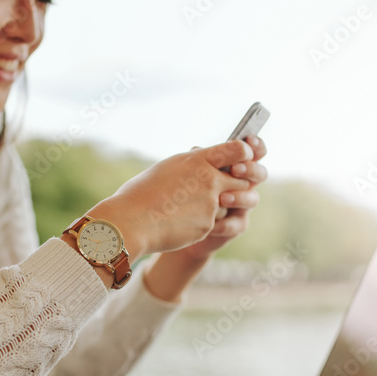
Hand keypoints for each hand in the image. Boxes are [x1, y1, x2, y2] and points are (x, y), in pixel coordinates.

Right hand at [83, 140, 254, 258]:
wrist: (132, 222)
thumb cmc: (142, 193)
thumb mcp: (169, 167)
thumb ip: (193, 164)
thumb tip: (205, 161)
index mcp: (199, 160)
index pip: (238, 149)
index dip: (244, 154)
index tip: (240, 160)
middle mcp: (210, 180)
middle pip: (242, 181)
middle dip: (233, 187)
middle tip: (217, 190)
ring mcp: (211, 204)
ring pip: (226, 205)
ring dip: (214, 208)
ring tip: (185, 209)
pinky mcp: (208, 225)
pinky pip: (212, 223)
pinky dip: (199, 224)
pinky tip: (179, 222)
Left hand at [174, 135, 267, 262]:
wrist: (176, 223)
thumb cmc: (184, 190)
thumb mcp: (189, 172)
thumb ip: (198, 160)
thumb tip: (196, 149)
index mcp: (236, 165)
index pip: (253, 152)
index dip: (256, 146)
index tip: (250, 141)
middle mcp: (243, 184)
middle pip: (260, 173)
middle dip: (251, 170)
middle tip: (235, 170)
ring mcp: (242, 205)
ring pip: (253, 199)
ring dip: (239, 197)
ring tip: (221, 198)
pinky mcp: (235, 226)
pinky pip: (237, 224)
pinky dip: (225, 223)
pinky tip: (212, 223)